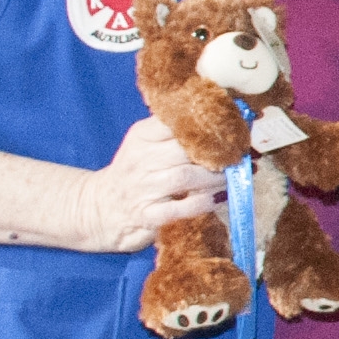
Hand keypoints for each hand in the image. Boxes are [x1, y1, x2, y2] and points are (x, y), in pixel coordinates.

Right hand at [81, 114, 221, 252]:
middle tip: (238, 157)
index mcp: (142, 136)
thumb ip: (177, 134)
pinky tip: (216, 199)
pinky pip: (180, 208)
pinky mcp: (147, 215)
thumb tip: (226, 124)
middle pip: (185, 149)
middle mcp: (140, 159)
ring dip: (216, 178)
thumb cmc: (135, 173)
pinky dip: (203, 203)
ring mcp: (143, 188)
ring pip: (186, 177)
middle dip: (218, 154)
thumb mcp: (147, 145)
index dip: (207, 125)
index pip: (175, 122)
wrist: (99, 208)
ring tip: (231, 178)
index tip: (231, 129)